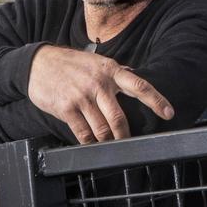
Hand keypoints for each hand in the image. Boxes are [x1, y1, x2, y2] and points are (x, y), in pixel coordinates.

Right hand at [27, 45, 174, 143]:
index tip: (169, 113)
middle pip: (119, 117)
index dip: (156, 100)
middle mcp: (98, 83)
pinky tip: (91, 143)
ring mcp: (82, 97)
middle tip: (130, 142)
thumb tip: (136, 80)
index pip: (139, 85)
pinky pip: (83, 133)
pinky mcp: (66, 109)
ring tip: (110, 144)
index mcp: (110, 70)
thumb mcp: (97, 62)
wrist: (38, 63)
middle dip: (126, 135)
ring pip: (102, 129)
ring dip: (108, 141)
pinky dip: (90, 142)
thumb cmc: (71, 64)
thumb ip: (116, 73)